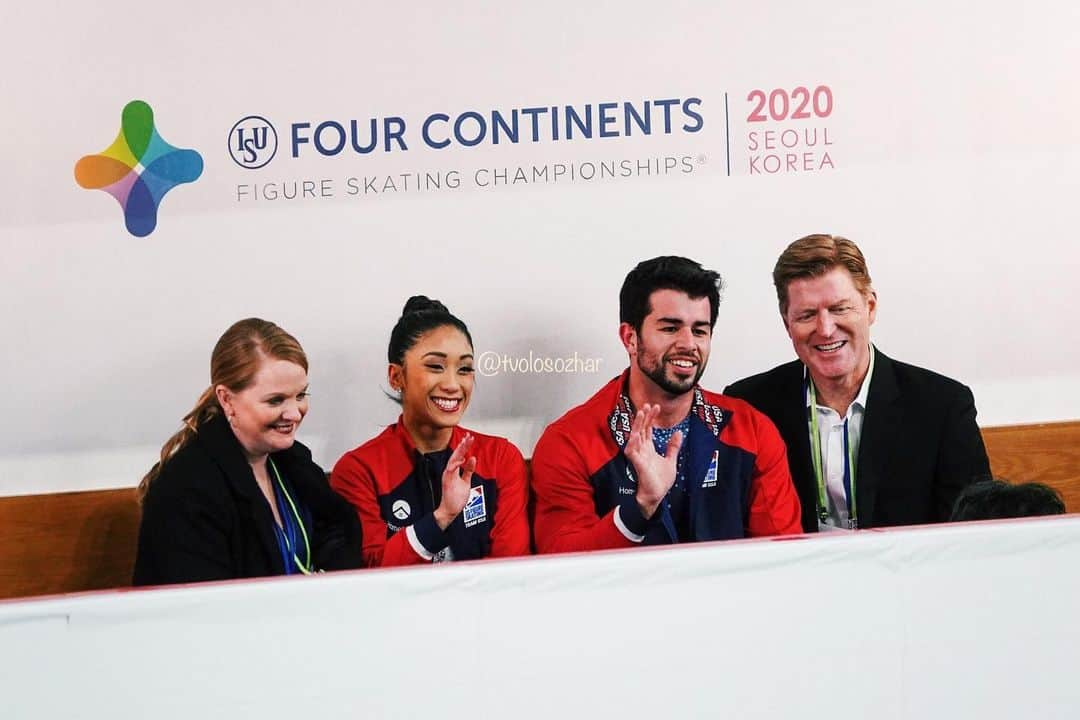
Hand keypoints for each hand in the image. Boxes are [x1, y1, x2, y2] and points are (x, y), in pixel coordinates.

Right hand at [434, 434, 476, 529]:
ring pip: (453, 459)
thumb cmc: (455, 498)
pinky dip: (456, 464)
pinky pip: (450, 470)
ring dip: (459, 451)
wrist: (449, 511)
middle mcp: (449, 471)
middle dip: (462, 445)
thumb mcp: (465, 482)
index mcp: (453, 470)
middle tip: (469, 436)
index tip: (469, 438)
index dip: (464, 446)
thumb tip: (472, 459)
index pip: (459, 455)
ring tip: (466, 443)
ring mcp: (448, 476)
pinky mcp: (447, 482)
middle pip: (456, 455)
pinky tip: (462, 459)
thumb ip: (468, 470)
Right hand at [624, 404, 681, 518]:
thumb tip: (678, 433)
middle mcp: (641, 450)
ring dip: (637, 424)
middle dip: (644, 417)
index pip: (647, 429)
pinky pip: (632, 451)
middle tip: (648, 404)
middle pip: (641, 429)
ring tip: (641, 413)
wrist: (656, 497)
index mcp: (648, 448)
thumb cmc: (660, 481)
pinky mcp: (637, 464)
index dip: (651, 418)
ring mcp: (638, 456)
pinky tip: (636, 433)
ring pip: (635, 436)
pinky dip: (633, 442)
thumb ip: (673, 447)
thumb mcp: (671, 460)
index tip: (656, 407)